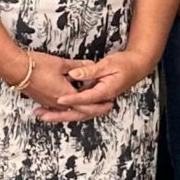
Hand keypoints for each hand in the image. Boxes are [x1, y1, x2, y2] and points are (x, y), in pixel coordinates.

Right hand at [3, 51, 100, 115]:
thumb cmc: (35, 66)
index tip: (109, 104)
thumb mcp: (61, 63)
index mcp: (65, 95)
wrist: (14, 68)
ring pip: (68, 111)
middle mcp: (57, 102)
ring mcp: (48, 102)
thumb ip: (77, 67)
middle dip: (93, 111)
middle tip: (104, 109)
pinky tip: (67, 106)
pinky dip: (66, 108)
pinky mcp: (41, 100)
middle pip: (79, 112)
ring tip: (89, 107)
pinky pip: (57, 108)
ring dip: (79, 110)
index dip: (99, 105)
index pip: (87, 105)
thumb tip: (89, 65)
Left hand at [36, 48, 155, 122]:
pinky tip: (52, 108)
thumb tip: (74, 74)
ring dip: (60, 114)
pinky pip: (80, 108)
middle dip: (60, 115)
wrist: (138, 66)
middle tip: (42, 115)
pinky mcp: (95, 98)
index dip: (71, 99)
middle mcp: (101, 99)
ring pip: (77, 113)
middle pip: (79, 112)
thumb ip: (90, 70)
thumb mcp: (107, 64)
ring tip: (42, 114)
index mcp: (105, 91)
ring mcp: (98, 100)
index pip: (85, 98)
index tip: (58, 99)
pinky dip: (66, 109)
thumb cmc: (125, 63)